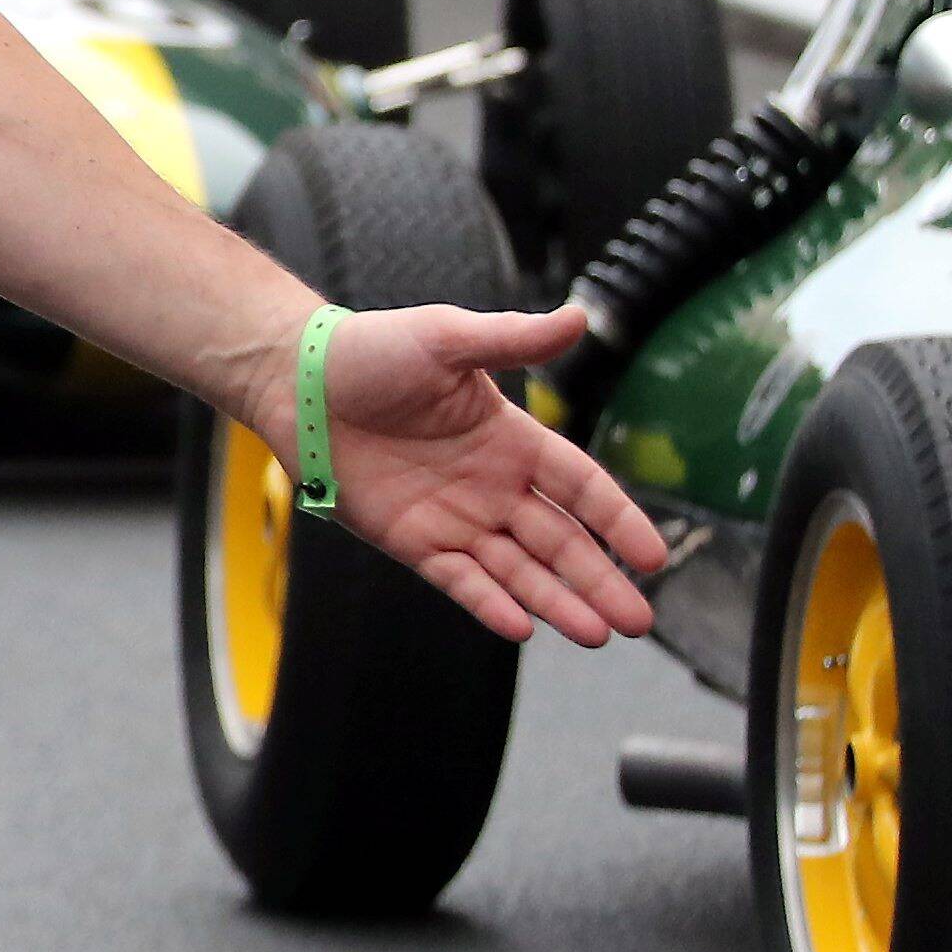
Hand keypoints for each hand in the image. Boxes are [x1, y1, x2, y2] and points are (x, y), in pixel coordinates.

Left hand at [289, 303, 664, 648]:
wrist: (298, 381)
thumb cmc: (372, 351)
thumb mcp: (448, 338)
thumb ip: (514, 339)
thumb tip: (579, 317)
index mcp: (512, 440)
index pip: (581, 487)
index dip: (618, 520)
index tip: (654, 556)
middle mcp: (492, 486)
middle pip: (560, 542)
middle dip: (600, 580)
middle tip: (640, 621)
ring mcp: (454, 518)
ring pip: (518, 570)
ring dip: (558, 603)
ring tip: (598, 635)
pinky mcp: (412, 541)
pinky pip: (460, 579)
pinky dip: (490, 604)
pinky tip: (523, 626)